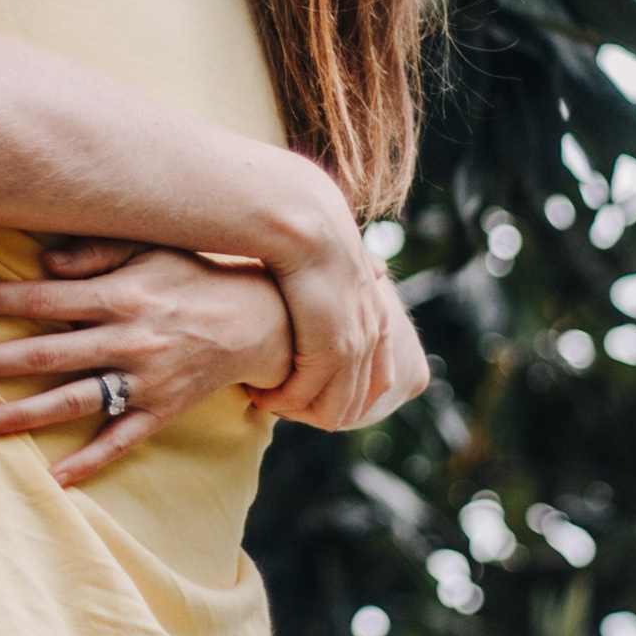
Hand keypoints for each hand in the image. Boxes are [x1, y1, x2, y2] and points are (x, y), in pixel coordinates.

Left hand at [0, 242, 294, 487]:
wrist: (259, 321)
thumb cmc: (192, 275)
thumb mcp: (150, 248)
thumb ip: (97, 252)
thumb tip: (45, 263)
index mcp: (121, 295)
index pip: (47, 297)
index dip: (0, 298)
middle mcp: (128, 339)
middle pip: (49, 352)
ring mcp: (145, 381)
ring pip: (74, 400)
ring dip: (24, 414)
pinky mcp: (161, 411)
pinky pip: (121, 441)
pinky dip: (89, 461)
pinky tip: (54, 477)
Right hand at [260, 243, 427, 429]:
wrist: (308, 225)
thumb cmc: (312, 234)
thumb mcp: (346, 259)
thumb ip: (355, 272)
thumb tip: (376, 267)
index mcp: (377, 318)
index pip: (378, 379)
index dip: (343, 393)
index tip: (306, 389)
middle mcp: (371, 339)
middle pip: (353, 403)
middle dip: (316, 409)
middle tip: (280, 400)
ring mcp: (353, 349)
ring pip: (330, 409)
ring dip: (296, 410)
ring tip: (266, 399)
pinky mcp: (327, 352)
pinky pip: (302, 396)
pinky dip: (279, 400)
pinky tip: (257, 391)